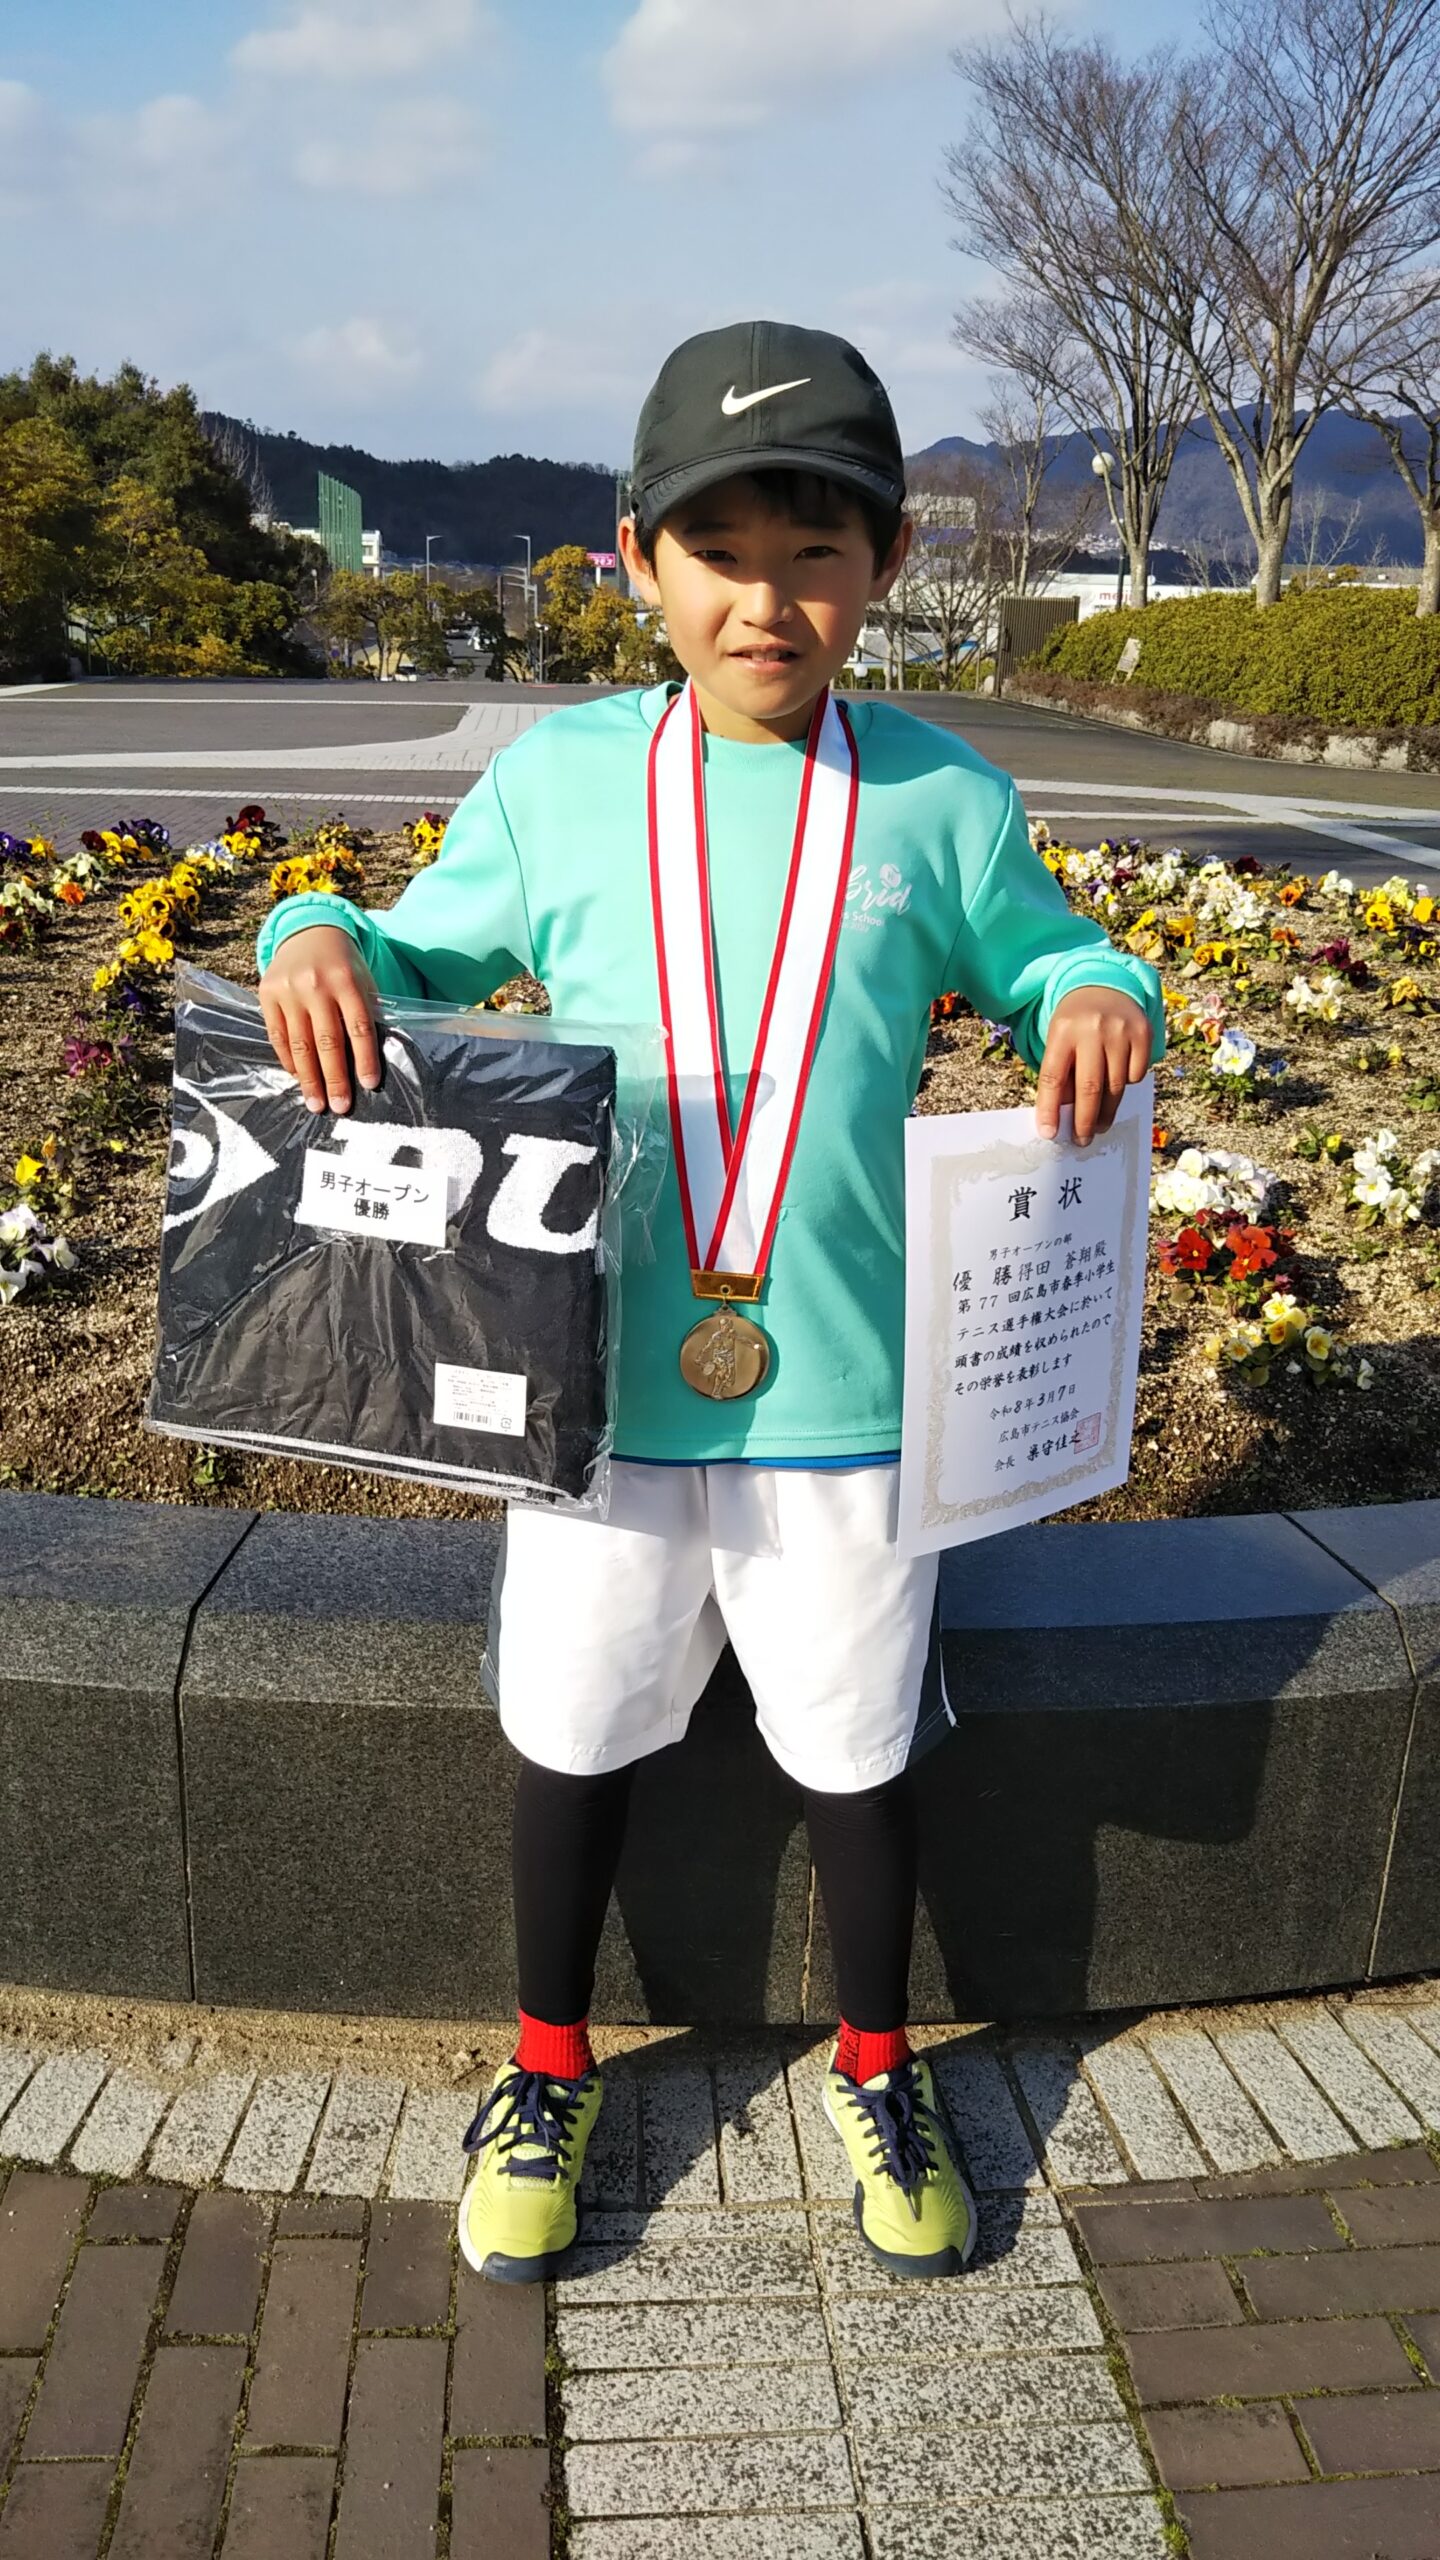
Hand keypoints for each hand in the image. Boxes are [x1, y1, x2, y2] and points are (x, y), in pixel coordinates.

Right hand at [257, 925, 382, 1115]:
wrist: (309, 933)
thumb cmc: (343, 965)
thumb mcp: (362, 981)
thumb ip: (364, 1013)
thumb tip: (367, 1062)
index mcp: (347, 981)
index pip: (359, 1027)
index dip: (364, 1058)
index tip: (368, 1085)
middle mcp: (317, 986)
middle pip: (327, 1042)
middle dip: (335, 1079)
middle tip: (340, 1107)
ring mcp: (289, 990)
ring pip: (300, 1043)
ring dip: (309, 1078)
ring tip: (316, 1103)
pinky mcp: (267, 994)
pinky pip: (278, 1036)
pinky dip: (288, 1060)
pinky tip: (298, 1078)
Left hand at [1034, 987, 1151, 1146]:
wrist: (1104, 986)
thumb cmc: (1075, 1023)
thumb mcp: (1059, 1040)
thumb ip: (1060, 1074)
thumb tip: (1063, 1118)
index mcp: (1063, 1030)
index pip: (1054, 1076)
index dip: (1050, 1108)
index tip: (1049, 1134)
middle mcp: (1093, 1029)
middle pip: (1089, 1087)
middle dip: (1084, 1120)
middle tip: (1082, 1140)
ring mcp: (1121, 1030)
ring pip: (1115, 1086)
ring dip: (1106, 1111)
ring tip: (1098, 1125)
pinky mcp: (1143, 1033)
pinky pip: (1135, 1075)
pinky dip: (1125, 1084)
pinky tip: (1116, 1081)